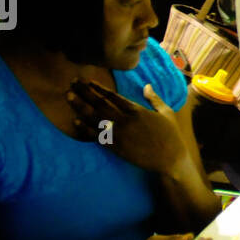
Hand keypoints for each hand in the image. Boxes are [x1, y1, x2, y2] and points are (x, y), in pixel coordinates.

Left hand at [67, 79, 186, 175]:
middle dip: (84, 92)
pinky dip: (85, 129)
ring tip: (68, 97)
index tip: (86, 81)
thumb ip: (154, 99)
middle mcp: (125, 120)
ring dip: (80, 107)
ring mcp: (119, 135)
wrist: (171, 159)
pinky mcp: (117, 148)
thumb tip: (147, 86)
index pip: (112, 96)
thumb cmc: (171, 135)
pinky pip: (97, 137)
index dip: (98, 87)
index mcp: (136, 110)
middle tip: (72, 83)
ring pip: (95, 118)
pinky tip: (75, 121)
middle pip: (100, 104)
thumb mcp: (166, 113)